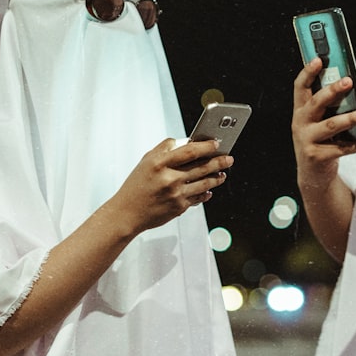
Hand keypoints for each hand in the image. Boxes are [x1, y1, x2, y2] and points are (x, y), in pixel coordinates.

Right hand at [109, 137, 231, 235]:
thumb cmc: (136, 186)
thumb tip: (184, 141)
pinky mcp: (179, 207)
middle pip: (202, 167)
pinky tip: (209, 190)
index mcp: (160, 163)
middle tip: (228, 158)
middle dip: (219, 161)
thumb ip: (164, 149)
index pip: (190, 151)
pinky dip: (206, 193)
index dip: (206, 146)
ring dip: (217, 178)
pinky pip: (198, 198)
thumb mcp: (146, 161)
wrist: (127, 213)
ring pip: (205, 183)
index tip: (216, 143)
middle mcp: (169, 178)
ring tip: (222, 174)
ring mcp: (176, 194)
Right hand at [291, 57, 355, 190]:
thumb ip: (327, 106)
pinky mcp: (317, 157)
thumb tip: (348, 85)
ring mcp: (307, 140)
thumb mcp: (316, 122)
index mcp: (300, 111)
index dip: (308, 72)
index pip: (300, 87)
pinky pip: (341, 148)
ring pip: (330, 126)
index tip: (319, 59)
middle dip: (332, 91)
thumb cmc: (319, 142)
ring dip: (350, 118)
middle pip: (316, 103)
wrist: (312, 175)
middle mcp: (300, 123)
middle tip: (348, 81)